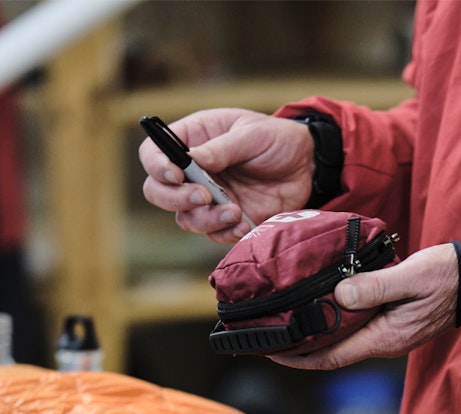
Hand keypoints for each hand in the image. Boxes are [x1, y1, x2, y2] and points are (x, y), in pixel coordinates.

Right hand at [139, 108, 314, 242]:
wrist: (307, 164)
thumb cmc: (276, 138)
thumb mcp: (251, 133)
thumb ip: (222, 148)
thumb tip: (192, 159)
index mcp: (192, 140)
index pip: (153, 154)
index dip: (156, 166)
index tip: (175, 174)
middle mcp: (192, 172)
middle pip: (158, 192)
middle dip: (175, 199)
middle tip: (203, 196)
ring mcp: (208, 197)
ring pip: (185, 218)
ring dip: (205, 219)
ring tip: (234, 211)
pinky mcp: (226, 219)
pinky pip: (213, 234)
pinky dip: (225, 233)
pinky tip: (242, 225)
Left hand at [270, 243, 460, 369]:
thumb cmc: (447, 276)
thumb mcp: (411, 277)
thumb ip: (376, 286)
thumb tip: (340, 294)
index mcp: (384, 337)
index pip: (331, 357)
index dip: (297, 357)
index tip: (270, 351)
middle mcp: (382, 342)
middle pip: (331, 353)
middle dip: (298, 349)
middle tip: (267, 336)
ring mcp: (387, 334)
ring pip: (341, 340)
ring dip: (313, 335)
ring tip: (284, 322)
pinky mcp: (390, 321)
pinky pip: (354, 327)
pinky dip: (332, 321)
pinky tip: (318, 306)